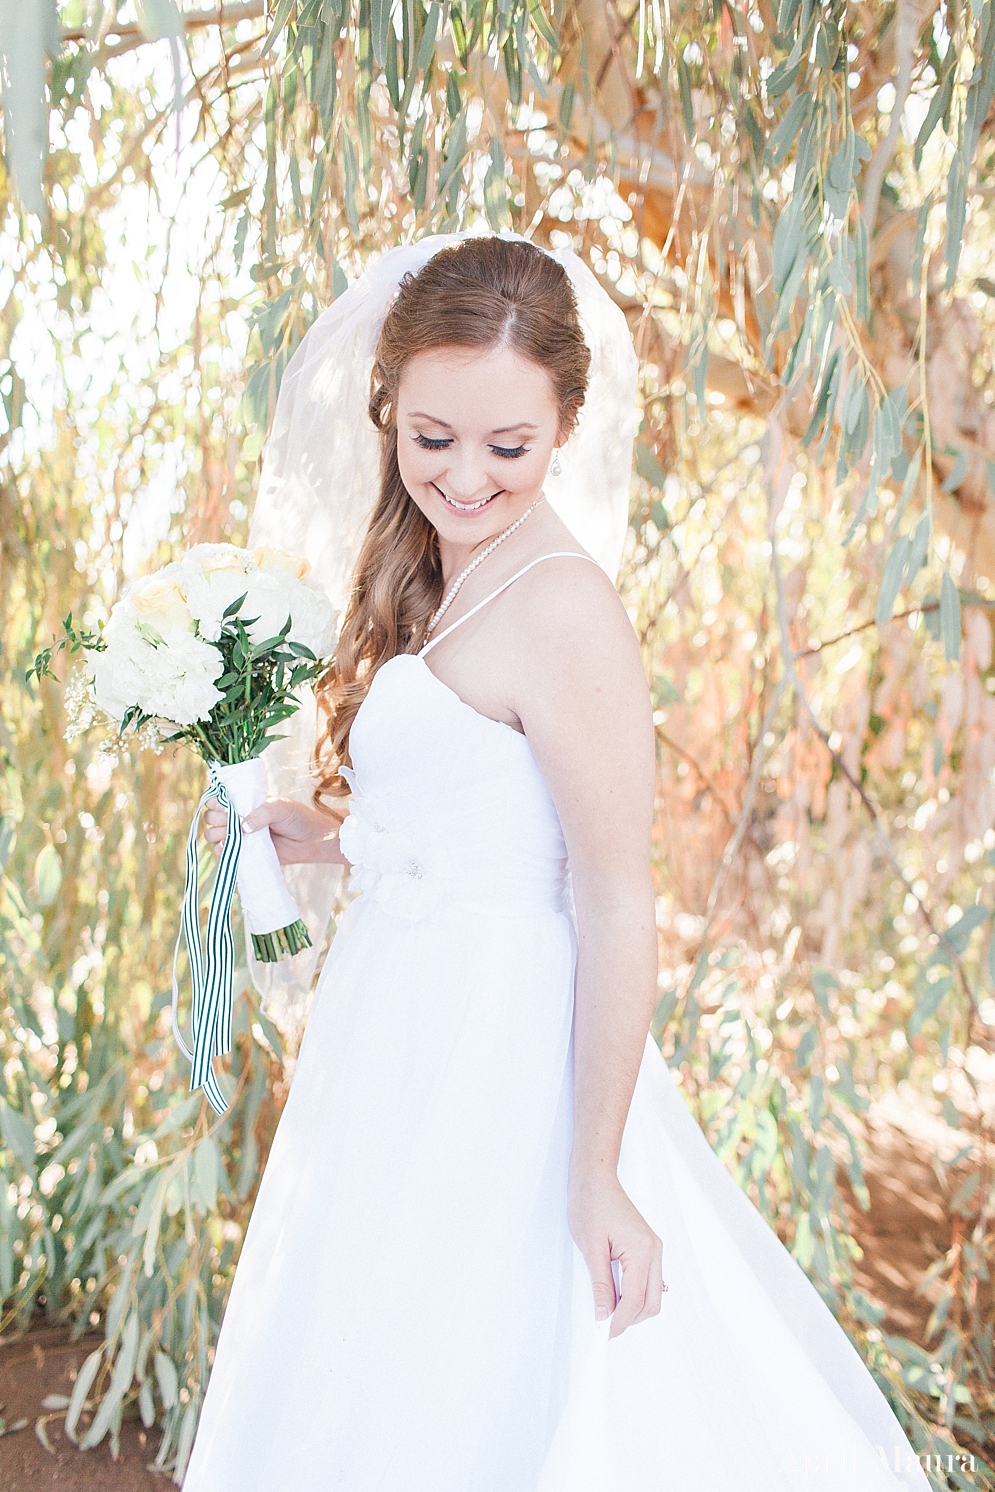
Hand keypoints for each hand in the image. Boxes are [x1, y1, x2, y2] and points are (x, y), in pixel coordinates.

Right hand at [202, 796, 343, 864]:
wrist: (312, 841)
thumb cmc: (297, 818)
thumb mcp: (280, 807)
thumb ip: (262, 813)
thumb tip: (243, 827)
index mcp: (246, 802)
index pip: (220, 799)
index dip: (215, 802)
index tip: (220, 806)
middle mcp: (239, 817)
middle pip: (212, 818)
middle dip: (216, 820)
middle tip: (231, 823)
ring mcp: (241, 835)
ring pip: (214, 836)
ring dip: (216, 836)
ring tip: (232, 837)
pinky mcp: (245, 853)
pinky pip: (224, 853)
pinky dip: (222, 852)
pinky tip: (230, 849)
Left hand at [567, 1168, 663, 1339]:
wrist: (596, 1178)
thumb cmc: (590, 1205)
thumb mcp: (591, 1248)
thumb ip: (600, 1285)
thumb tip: (603, 1316)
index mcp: (643, 1251)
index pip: (635, 1300)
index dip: (620, 1322)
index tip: (603, 1335)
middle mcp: (655, 1251)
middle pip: (652, 1302)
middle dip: (630, 1319)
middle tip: (604, 1327)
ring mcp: (654, 1249)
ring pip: (653, 1294)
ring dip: (633, 1308)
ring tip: (607, 1311)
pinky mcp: (648, 1248)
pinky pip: (648, 1281)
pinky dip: (635, 1294)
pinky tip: (615, 1295)